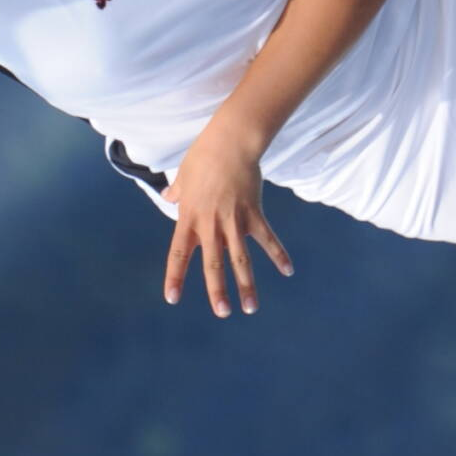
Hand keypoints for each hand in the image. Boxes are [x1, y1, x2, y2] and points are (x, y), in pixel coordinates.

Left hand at [159, 131, 293, 316]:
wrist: (230, 142)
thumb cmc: (203, 156)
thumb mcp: (183, 175)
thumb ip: (177, 192)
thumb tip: (168, 197)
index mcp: (189, 218)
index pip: (178, 254)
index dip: (175, 277)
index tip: (172, 298)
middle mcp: (210, 225)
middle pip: (213, 264)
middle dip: (217, 292)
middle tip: (222, 313)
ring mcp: (233, 221)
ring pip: (240, 259)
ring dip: (246, 285)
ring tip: (250, 308)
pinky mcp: (254, 214)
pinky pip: (267, 239)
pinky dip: (278, 255)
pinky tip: (287, 271)